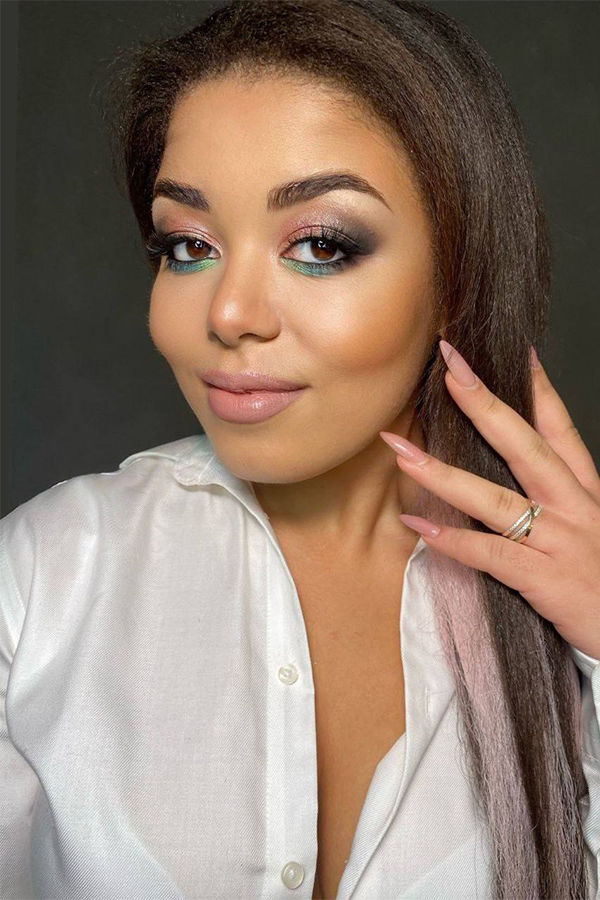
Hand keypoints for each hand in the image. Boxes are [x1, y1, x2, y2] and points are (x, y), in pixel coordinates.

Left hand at [379, 340, 599, 659]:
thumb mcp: (592, 528)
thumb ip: (558, 500)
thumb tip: (515, 477)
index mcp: (586, 492)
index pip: (561, 430)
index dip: (540, 389)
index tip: (516, 352)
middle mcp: (574, 508)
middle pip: (524, 445)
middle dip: (483, 404)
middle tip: (449, 369)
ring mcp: (559, 542)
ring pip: (494, 498)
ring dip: (442, 474)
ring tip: (401, 451)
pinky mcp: (545, 579)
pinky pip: (490, 555)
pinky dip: (451, 541)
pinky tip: (417, 528)